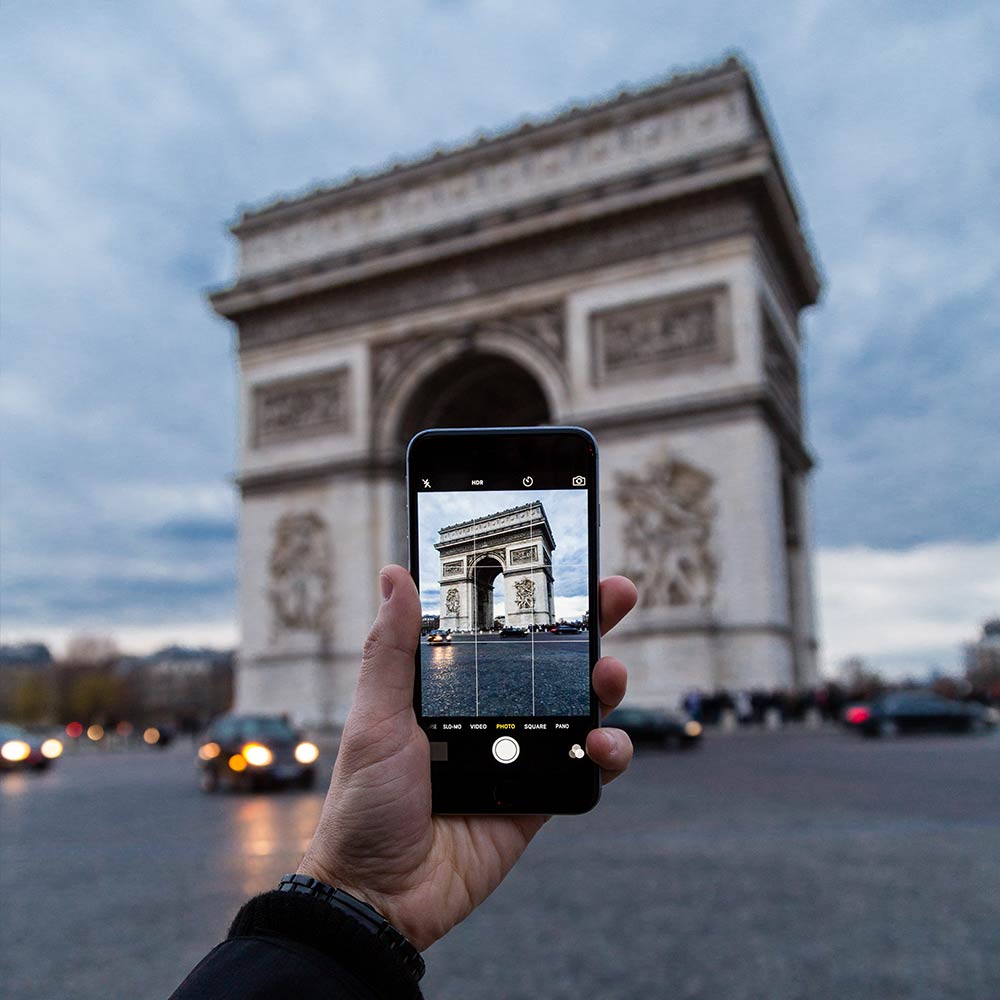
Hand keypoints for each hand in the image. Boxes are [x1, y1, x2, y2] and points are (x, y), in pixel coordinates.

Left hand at [298, 565, 637, 950]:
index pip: (499, 633)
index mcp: (450, 690)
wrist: (380, 896)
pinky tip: (599, 744)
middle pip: (550, 663)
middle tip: (616, 595)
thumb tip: (395, 575)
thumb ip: (390, 649)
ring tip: (608, 676)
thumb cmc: (364, 804)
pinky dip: (605, 752)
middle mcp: (489, 715)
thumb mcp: (374, 719)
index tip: (563, 568)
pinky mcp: (539, 797)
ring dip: (605, 686)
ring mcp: (518, 756)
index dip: (533, 602)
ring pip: (578, 708)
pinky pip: (585, 767)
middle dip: (589, 627)